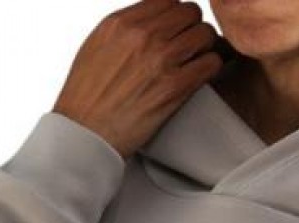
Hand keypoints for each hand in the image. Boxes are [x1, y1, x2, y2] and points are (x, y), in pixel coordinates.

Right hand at [53, 0, 224, 158]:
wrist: (86, 134)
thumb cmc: (88, 96)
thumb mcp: (97, 46)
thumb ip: (124, 28)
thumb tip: (149, 19)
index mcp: (121, 22)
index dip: (175, 14)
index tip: (176, 28)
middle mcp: (142, 35)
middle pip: (189, 12)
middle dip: (192, 27)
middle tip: (190, 45)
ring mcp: (160, 59)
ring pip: (204, 34)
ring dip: (205, 46)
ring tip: (197, 60)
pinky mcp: (174, 87)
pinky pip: (210, 63)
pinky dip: (211, 67)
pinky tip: (203, 75)